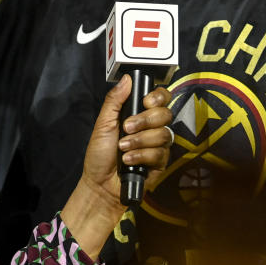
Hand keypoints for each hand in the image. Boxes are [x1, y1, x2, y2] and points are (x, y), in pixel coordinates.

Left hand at [81, 76, 172, 205]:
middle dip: (145, 121)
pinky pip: (160, 154)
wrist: (100, 185)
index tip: (145, 102)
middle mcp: (151, 128)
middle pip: (165, 114)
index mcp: (139, 115)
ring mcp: (157, 145)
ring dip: (140, 141)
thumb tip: (126, 79)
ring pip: (163, 134)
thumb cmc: (100, 156)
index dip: (158, 97)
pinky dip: (141, 156)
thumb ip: (114, 101)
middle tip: (126, 128)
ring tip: (123, 149)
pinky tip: (129, 161)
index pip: (161, 98)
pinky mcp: (160, 163)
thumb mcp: (102, 124)